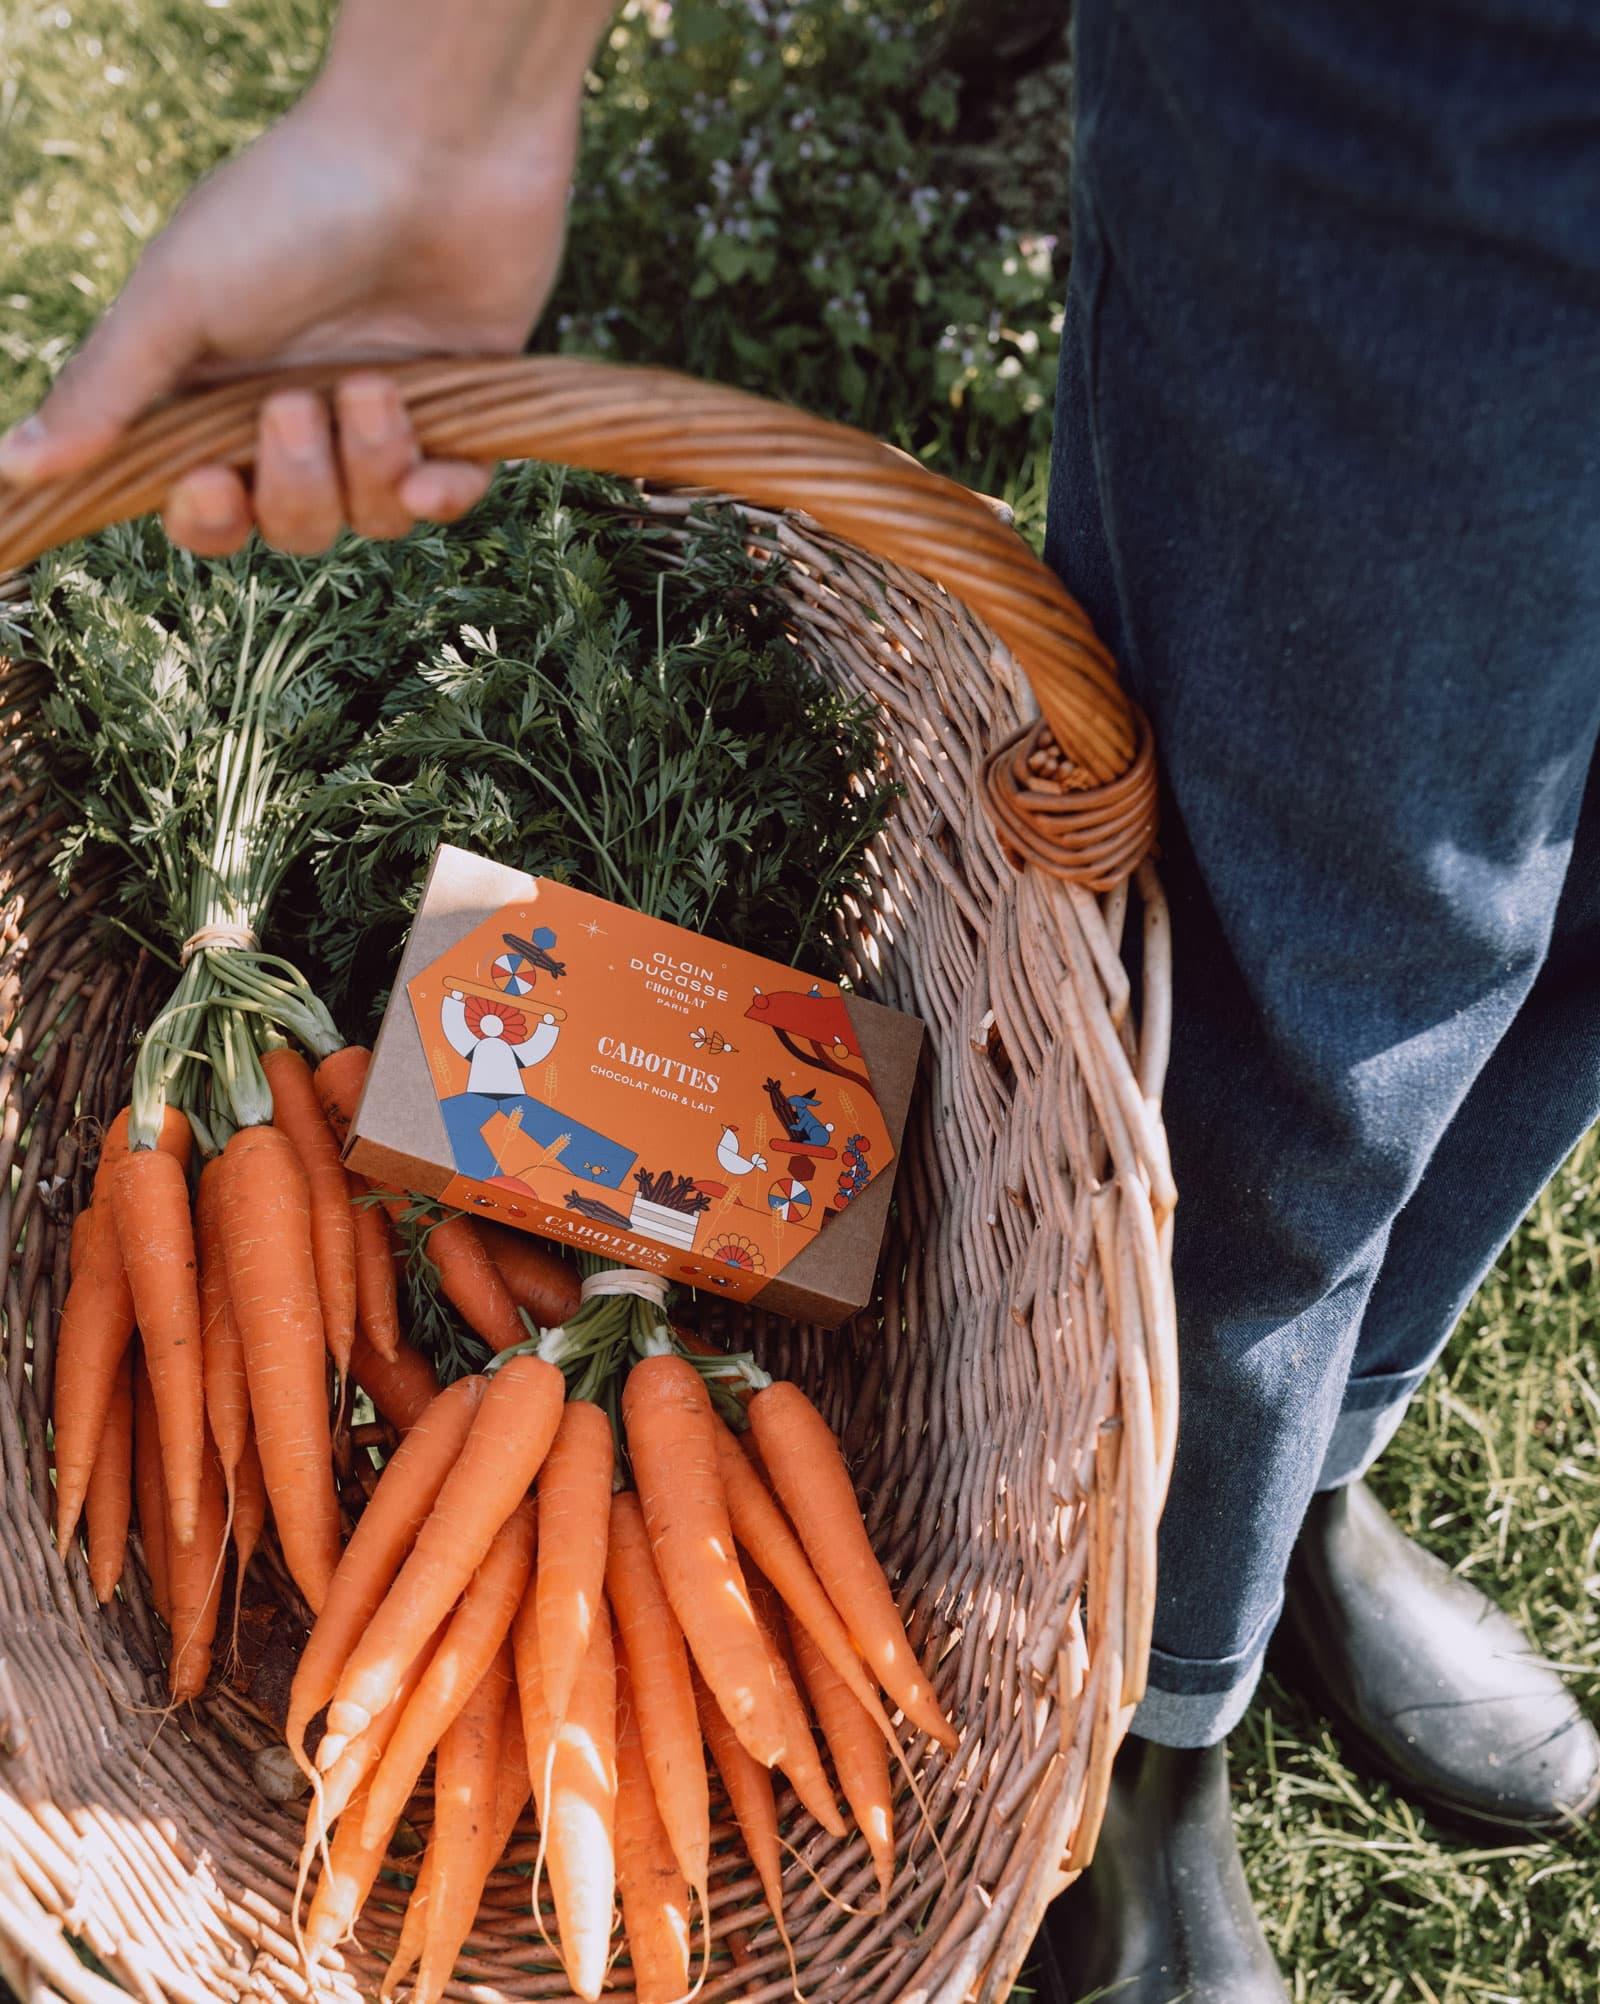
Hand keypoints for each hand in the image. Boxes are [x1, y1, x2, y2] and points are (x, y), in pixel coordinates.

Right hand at [0, 75, 580, 553]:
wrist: (434, 148)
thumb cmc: (292, 206)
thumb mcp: (178, 298)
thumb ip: (104, 390)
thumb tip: (11, 465)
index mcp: (224, 389)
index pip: (207, 504)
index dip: (208, 518)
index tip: (211, 485)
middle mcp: (304, 410)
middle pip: (290, 524)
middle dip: (295, 487)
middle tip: (298, 406)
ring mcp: (387, 414)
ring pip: (371, 517)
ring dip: (369, 464)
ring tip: (376, 385)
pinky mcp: (466, 411)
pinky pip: (451, 499)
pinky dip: (439, 496)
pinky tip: (430, 474)